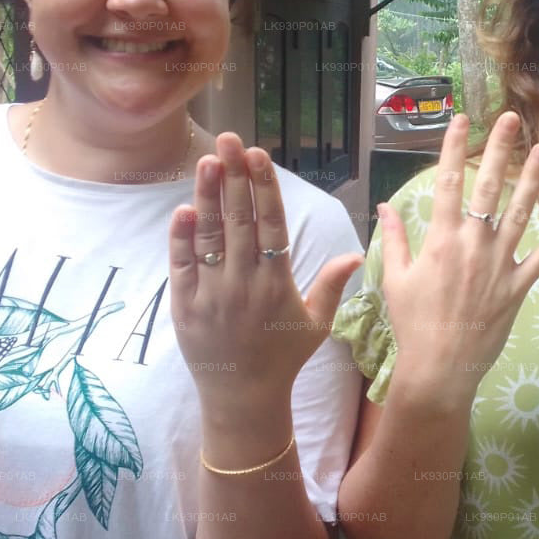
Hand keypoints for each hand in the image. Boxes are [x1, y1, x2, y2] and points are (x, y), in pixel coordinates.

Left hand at [168, 133, 362, 415]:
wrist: (243, 398)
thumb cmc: (283, 358)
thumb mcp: (315, 324)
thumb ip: (332, 284)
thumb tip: (357, 252)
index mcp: (278, 283)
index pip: (272, 225)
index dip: (265, 188)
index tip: (260, 156)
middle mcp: (245, 283)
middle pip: (239, 220)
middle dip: (233, 176)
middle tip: (229, 140)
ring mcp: (212, 293)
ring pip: (210, 236)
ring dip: (208, 196)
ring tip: (207, 160)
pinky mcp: (185, 306)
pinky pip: (181, 265)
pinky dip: (182, 237)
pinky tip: (184, 208)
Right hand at [379, 112, 538, 408]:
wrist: (439, 366)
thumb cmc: (413, 323)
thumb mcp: (395, 279)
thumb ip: (395, 239)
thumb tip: (386, 206)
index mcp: (441, 240)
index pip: (448, 183)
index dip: (454, 149)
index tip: (461, 119)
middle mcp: (473, 244)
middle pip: (489, 188)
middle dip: (499, 150)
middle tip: (511, 118)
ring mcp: (499, 264)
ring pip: (521, 213)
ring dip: (533, 179)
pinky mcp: (518, 286)